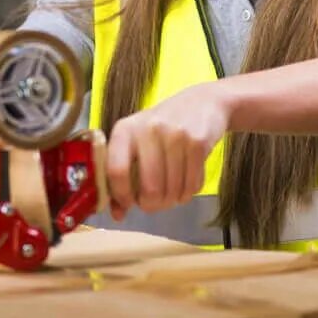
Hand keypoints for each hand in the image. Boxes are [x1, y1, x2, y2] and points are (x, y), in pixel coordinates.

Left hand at [106, 82, 228, 219]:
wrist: (201, 102)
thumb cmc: (161, 128)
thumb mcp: (136, 143)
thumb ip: (123, 177)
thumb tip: (117, 215)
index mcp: (124, 130)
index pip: (116, 171)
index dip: (122, 196)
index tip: (130, 203)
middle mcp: (148, 129)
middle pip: (149, 188)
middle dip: (153, 204)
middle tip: (156, 202)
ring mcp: (174, 134)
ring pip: (172, 190)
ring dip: (173, 200)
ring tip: (172, 193)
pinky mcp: (197, 142)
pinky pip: (192, 184)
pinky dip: (189, 193)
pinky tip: (186, 184)